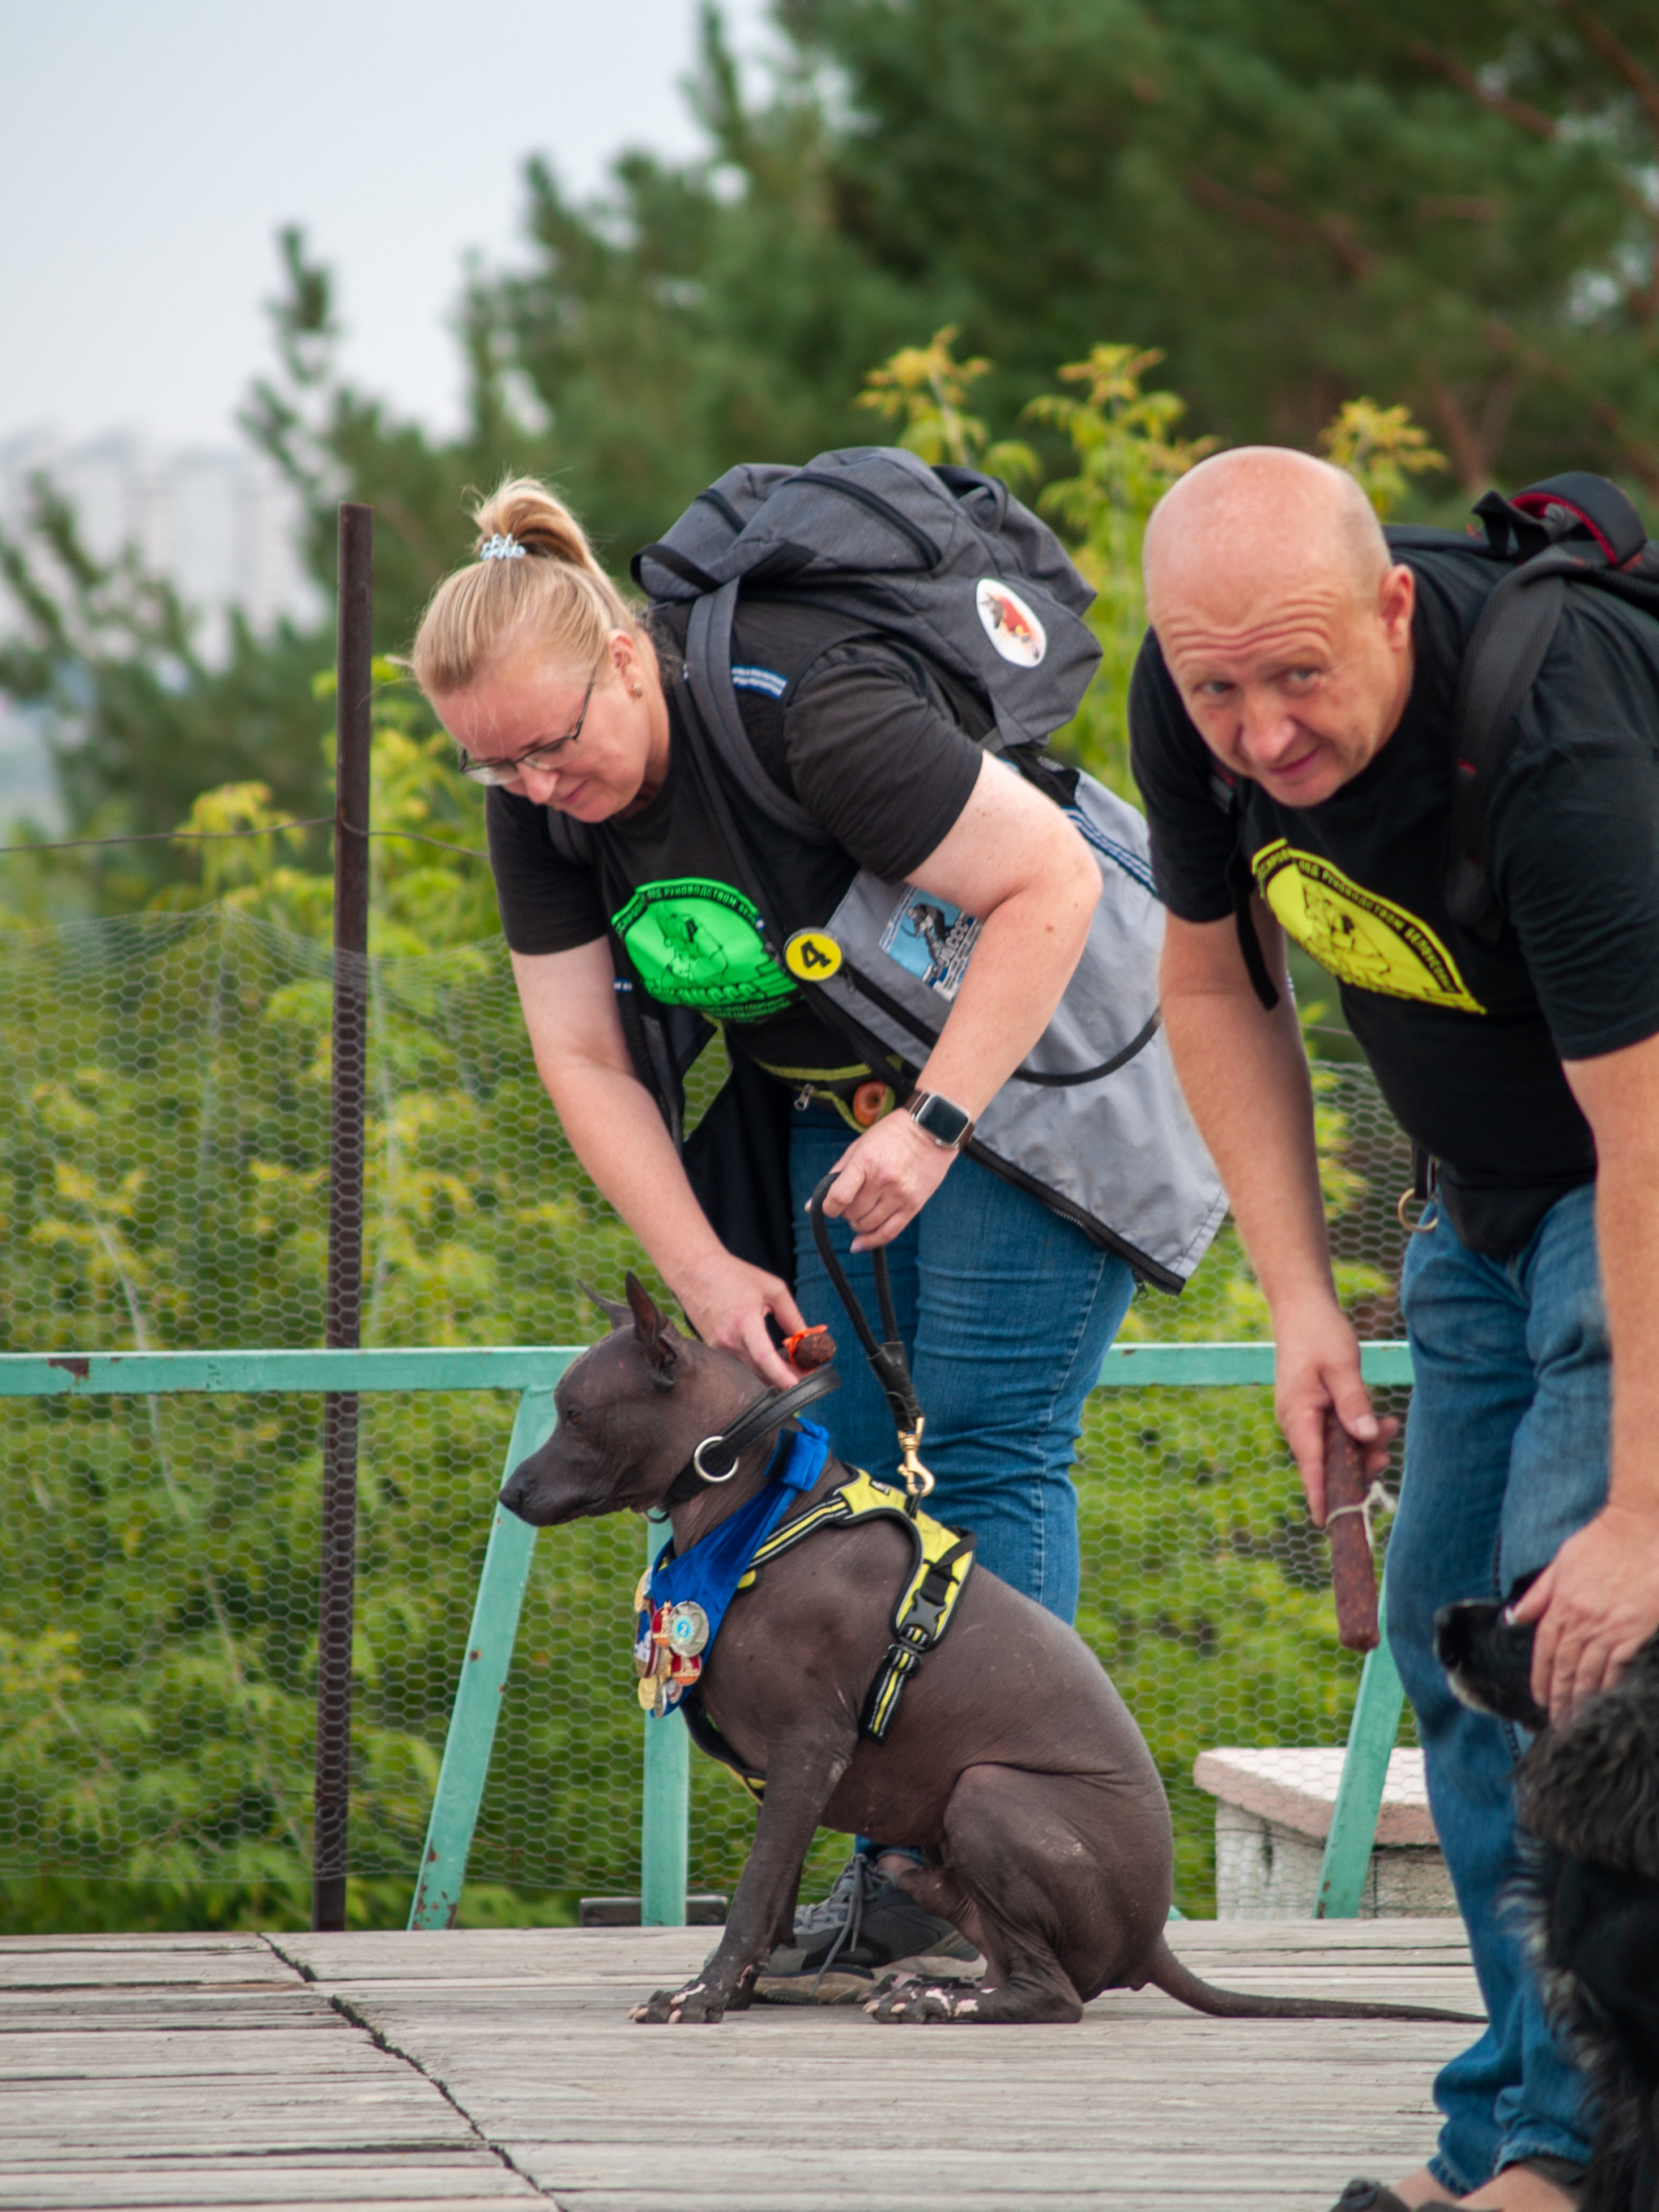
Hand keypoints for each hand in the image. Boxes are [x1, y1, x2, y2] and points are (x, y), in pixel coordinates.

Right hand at [674, 1250, 805, 1391]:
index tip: (796, 1386)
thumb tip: (808, 1337)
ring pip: (748, 1372)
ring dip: (769, 1374)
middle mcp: (728, 1340)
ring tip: (789, 1366)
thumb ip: (792, 1316)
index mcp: (745, 1322)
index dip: (781, 1375)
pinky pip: (737, 1365)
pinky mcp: (712, 1349)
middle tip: (804, 1375)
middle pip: (759, 1373)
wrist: (695, 1270)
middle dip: (784, 1379)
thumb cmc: (732, 1275)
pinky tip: (767, 1358)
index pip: (764, 1358)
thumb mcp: (772, 1289)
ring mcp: (717, 1347)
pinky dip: (754, 1366)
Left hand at [821, 1109, 954, 1251]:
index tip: (829, 1207)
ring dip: (858, 1224)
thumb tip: (811, 1204)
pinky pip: (889, 1233)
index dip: (828, 1208)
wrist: (931, 1129)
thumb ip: (836, 1174)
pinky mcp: (914, 1205)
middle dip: (846, 1212)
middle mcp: (884, 1180)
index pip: (839, 1197)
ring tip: (861, 1213)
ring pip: (868, 1225)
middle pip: (853, 1213)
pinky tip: (860, 1243)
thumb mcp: (859, 1146)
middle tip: (851, 1202)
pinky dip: (871, 1241)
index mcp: (866, 1162)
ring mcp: (900, 1194)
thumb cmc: (891, 1135)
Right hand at [1272, 1296, 1398, 1525]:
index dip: (1319, 1494)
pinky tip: (1377, 1421)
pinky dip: (1355, 1432)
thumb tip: (1366, 1439)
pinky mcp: (1311, 1410)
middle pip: (1325, 1462)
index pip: (1310, 1463)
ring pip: (1333, 1449)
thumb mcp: (1343, 1367)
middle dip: (1357, 1465)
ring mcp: (1302, 1416)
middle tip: (1387, 1450)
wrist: (1301, 1307)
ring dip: (1361, 1445)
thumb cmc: (1320, 1334)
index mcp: (1297, 1413)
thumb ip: (1354, 1403)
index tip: (1326, 1522)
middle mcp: (1295, 1421)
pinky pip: (1334, 1434)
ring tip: (1390, 1427)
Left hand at [1509, 1502, 1658, 1720]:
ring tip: (1578, 1719)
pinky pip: (1619, 1665)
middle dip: (1560, 1697)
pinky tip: (1607, 1699)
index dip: (1541, 1678)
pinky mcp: (1635, 1630)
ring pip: (1590, 1671)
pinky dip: (1611, 1684)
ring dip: (1582, 1698)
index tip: (1540, 1699)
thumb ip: (1538, 1594)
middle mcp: (1581, 1619)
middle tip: (1558, 1722)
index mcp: (1561, 1603)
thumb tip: (1514, 1618)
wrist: (1641, 1527)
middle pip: (1565, 1667)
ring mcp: (1610, 1626)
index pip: (1545, 1650)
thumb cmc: (1603, 1542)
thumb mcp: (1561, 1563)